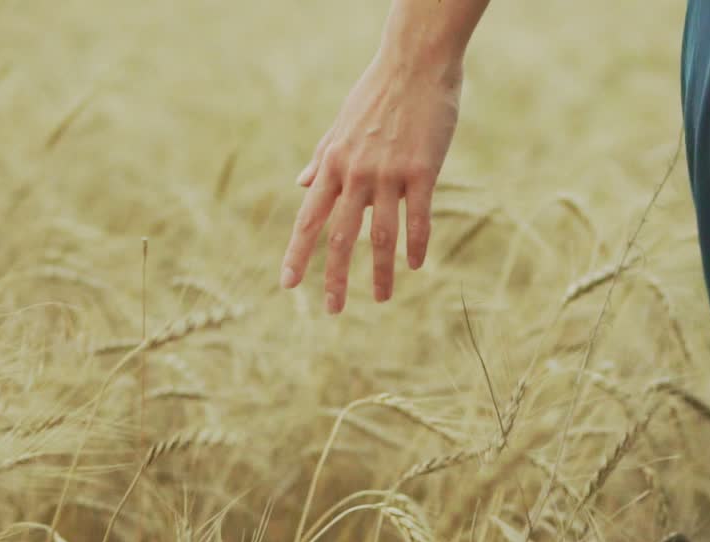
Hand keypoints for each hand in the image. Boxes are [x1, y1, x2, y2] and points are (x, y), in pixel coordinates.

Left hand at [280, 54, 462, 313]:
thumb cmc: (378, 93)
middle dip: (335, 277)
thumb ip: (321, 158)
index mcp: (332, 164)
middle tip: (332, 310)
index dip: (298, 254)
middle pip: (341, 237)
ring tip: (383, 299)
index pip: (309, 219)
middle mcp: (355, 173)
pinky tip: (416, 265)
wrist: (414, 63)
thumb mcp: (339, 125)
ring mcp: (389, 173)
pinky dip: (416, 244)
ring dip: (382, 272)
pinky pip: (418, 217)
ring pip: (382, 235)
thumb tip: (301, 183)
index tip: (288, 285)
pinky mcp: (422, 170)